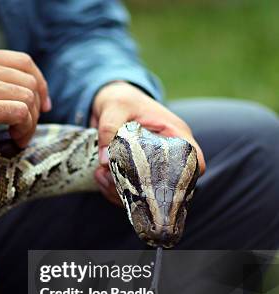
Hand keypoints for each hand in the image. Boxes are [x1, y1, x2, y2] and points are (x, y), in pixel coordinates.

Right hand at [0, 49, 51, 176]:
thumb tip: (31, 90)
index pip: (24, 61)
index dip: (40, 84)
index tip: (43, 106)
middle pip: (29, 81)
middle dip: (35, 108)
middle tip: (26, 129)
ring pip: (27, 97)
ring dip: (30, 122)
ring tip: (18, 137)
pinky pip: (20, 113)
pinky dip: (24, 129)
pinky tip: (15, 140)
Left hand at [90, 81, 205, 205]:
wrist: (108, 101)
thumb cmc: (120, 99)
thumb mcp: (115, 107)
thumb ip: (109, 129)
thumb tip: (105, 161)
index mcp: (174, 134)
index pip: (194, 161)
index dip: (186, 178)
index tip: (160, 186)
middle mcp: (166, 154)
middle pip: (167, 185)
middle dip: (140, 191)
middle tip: (114, 181)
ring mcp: (150, 166)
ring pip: (146, 193)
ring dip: (121, 192)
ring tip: (101, 176)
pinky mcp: (134, 173)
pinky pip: (129, 192)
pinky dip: (113, 191)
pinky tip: (99, 177)